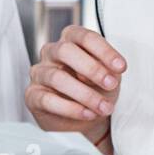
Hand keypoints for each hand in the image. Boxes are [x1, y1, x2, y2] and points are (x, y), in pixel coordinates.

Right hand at [24, 25, 126, 141]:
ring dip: (85, 94)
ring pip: (57, 77)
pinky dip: (71, 108)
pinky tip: (87, 113)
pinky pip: (47, 99)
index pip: (84, 37)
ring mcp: (40, 72)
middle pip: (65, 50)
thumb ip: (108, 69)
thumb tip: (110, 72)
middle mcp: (52, 52)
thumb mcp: (109, 76)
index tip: (121, 67)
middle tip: (110, 84)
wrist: (86, 118)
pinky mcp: (32, 95)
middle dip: (92, 69)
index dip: (104, 51)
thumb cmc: (96, 89)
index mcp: (71, 40)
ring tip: (103, 107)